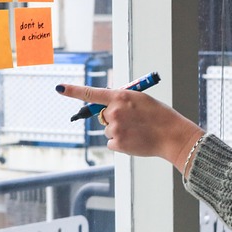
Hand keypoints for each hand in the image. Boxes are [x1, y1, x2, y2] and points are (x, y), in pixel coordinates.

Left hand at [56, 82, 204, 172]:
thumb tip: (109, 108)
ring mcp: (115, 128)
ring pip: (109, 130)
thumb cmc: (159, 116)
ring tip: (138, 131)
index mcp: (121, 96)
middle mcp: (114, 111)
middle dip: (114, 119)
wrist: (172, 135)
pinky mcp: (117, 144)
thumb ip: (123, 101)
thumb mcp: (141, 100)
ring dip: (120, 132)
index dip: (73, 91)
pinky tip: (135, 140)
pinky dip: (121, 143)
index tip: (59, 88)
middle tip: (134, 121)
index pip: (91, 93)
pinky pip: (112, 143)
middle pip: (103, 116)